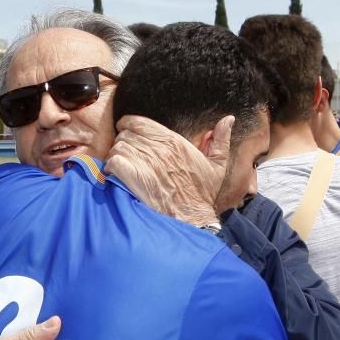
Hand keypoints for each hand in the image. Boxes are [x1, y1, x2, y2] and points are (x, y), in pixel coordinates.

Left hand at [105, 114, 231, 228]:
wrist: (191, 219)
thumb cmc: (201, 194)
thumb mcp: (217, 166)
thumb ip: (221, 140)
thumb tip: (228, 120)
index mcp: (173, 141)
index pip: (138, 121)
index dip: (129, 126)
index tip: (130, 136)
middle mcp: (158, 149)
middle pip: (125, 134)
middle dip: (123, 143)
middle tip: (127, 156)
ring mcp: (145, 163)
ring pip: (118, 147)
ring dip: (117, 156)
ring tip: (122, 168)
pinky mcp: (134, 178)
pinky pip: (114, 162)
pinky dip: (112, 168)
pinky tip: (117, 175)